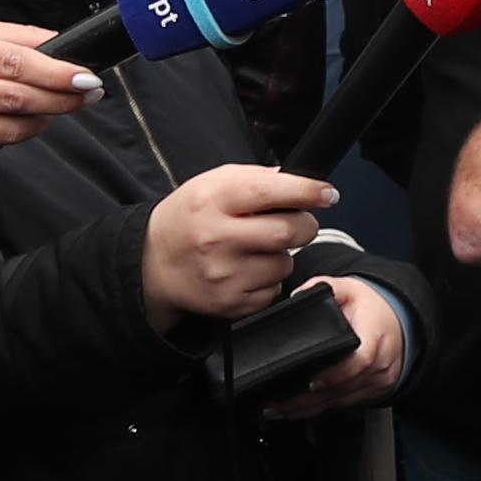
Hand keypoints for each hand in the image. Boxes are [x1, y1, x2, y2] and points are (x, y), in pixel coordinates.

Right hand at [0, 19, 102, 157]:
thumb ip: (16, 36)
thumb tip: (61, 43)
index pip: (15, 62)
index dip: (56, 73)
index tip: (86, 77)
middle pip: (17, 98)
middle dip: (61, 99)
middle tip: (88, 94)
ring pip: (8, 129)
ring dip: (43, 120)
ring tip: (57, 108)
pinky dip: (15, 134)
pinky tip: (21, 121)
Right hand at [141, 162, 338, 330]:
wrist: (153, 263)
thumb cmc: (188, 218)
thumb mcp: (211, 184)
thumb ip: (254, 178)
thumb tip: (300, 182)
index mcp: (212, 200)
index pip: (269, 191)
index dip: (307, 191)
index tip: (327, 193)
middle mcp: (217, 238)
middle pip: (288, 231)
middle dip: (304, 225)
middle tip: (295, 222)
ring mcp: (223, 274)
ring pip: (285, 263)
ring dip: (282, 254)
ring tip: (256, 249)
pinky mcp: (231, 303)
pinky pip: (274, 289)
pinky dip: (269, 279)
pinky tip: (246, 270)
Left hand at [266, 276, 412, 419]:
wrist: (398, 320)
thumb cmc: (371, 308)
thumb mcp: (349, 289)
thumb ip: (323, 287)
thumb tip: (298, 296)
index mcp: (375, 335)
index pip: (360, 360)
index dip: (335, 375)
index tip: (311, 382)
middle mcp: (381, 362)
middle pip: (345, 387)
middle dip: (311, 398)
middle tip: (281, 402)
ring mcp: (379, 380)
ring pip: (344, 400)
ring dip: (312, 407)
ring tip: (283, 408)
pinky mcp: (374, 391)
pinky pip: (346, 403)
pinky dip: (323, 407)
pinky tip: (301, 409)